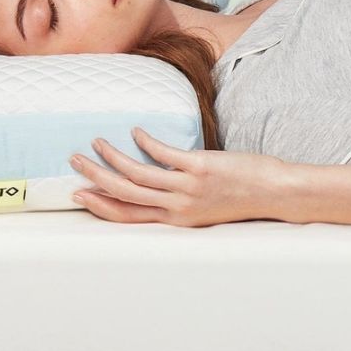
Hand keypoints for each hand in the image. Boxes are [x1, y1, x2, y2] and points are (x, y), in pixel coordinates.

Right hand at [68, 126, 282, 226]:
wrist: (275, 194)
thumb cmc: (242, 198)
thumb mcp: (205, 209)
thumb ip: (180, 200)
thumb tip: (159, 182)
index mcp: (176, 220)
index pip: (128, 215)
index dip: (100, 205)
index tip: (78, 195)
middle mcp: (177, 207)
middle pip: (125, 194)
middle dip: (95, 178)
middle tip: (75, 161)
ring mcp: (187, 188)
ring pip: (138, 175)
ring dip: (112, 157)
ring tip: (97, 141)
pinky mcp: (200, 167)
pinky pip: (163, 154)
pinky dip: (145, 142)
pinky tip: (136, 130)